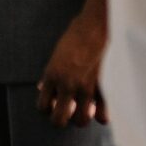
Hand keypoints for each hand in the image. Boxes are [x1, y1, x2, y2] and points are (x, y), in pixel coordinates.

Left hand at [35, 0, 107, 126]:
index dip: (47, 108)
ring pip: (81, 121)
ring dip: (81, 118)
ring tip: (83, 110)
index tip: (53, 102)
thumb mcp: (56, 53)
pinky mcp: (103, 87)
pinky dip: (101, 116)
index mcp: (52, 75)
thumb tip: (42, 87)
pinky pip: (103, 115)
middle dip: (61, 119)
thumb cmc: (76, 34)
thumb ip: (49, 73)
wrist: (96, 24)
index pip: (42, 106)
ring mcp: (86, 88)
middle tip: (67, 111)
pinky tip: (100, 109)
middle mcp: (67, 84)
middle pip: (58, 120)